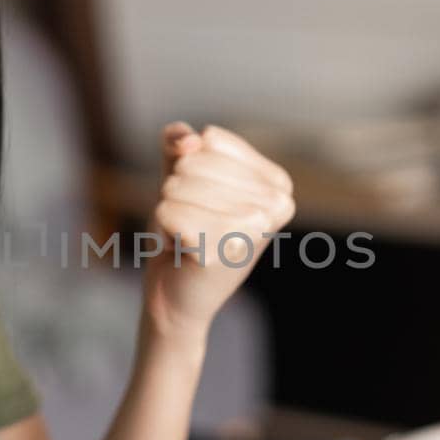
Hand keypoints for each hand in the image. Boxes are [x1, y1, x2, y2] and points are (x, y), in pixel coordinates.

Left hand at [142, 122, 295, 342]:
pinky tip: (181, 252)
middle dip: (177, 192)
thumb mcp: (184, 177)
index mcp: (278, 183)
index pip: (211, 139)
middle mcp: (277, 204)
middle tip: (193, 225)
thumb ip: (181, 143)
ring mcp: (253, 229)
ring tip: (188, 237)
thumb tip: (188, 140)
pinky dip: (162, 232)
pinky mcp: (221, 251)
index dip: (190, 167)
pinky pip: (166, 212)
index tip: (204, 204)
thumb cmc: (186, 234)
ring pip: (175, 186)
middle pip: (191, 162)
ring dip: (169, 212)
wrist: (177, 299)